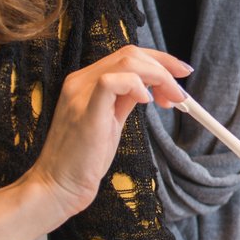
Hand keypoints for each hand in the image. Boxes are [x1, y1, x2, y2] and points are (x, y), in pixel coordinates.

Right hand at [23, 45, 190, 219]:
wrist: (58, 186)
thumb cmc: (85, 159)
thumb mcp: (110, 122)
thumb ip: (125, 100)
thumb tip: (151, 88)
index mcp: (85, 81)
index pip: (127, 55)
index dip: (159, 60)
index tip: (181, 74)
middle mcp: (80, 81)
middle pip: (131, 54)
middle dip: (165, 68)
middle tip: (181, 94)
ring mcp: (79, 93)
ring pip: (127, 61)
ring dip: (159, 77)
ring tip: (171, 100)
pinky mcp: (85, 111)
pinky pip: (112, 81)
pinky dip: (136, 85)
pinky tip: (147, 102)